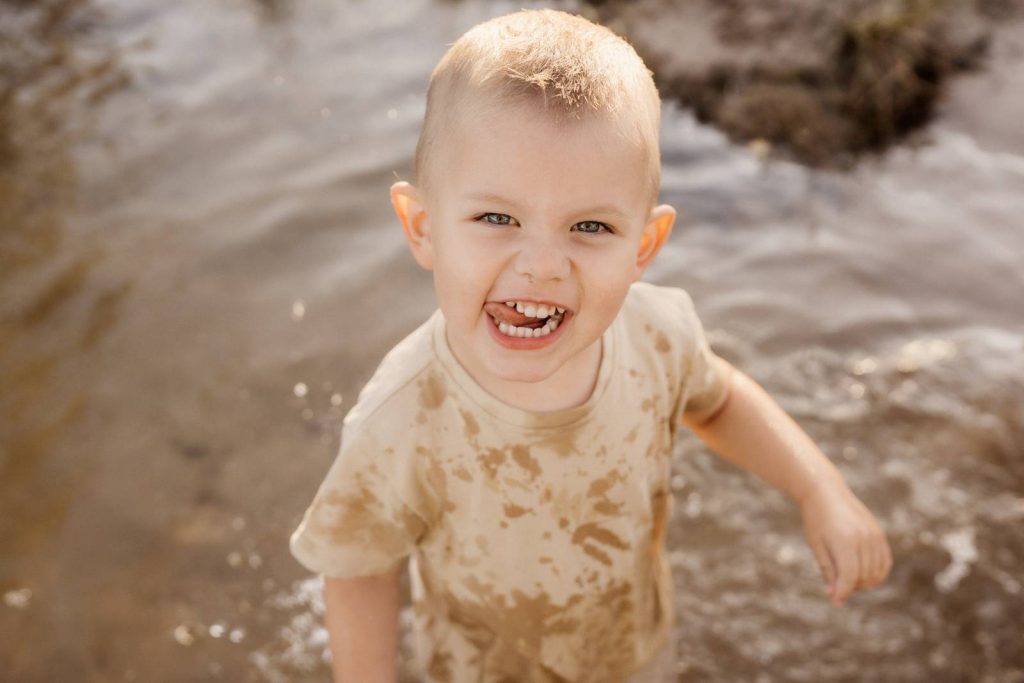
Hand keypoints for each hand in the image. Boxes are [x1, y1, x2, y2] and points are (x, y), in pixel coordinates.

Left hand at [799, 482, 891, 605]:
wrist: (825, 492)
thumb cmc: (816, 519)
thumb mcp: (817, 546)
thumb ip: (828, 571)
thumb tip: (835, 596)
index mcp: (844, 541)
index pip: (849, 576)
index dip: (843, 592)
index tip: (835, 602)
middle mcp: (863, 538)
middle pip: (864, 576)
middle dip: (851, 587)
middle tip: (837, 585)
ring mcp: (874, 535)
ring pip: (877, 572)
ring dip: (864, 582)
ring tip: (847, 577)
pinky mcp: (880, 534)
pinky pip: (885, 561)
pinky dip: (877, 572)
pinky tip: (863, 573)